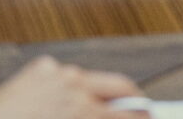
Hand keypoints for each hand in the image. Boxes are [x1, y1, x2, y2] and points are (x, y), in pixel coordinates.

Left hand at [0, 56, 145, 117]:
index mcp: (81, 108)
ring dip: (102, 94)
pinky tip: (66, 105)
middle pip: (120, 86)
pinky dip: (73, 89)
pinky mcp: (39, 69)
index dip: (143, 118)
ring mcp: (56, 72)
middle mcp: (72, 83)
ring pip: (93, 79)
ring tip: (102, 113)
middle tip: (140, 113)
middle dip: (134, 101)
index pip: (129, 113)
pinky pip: (66, 76)